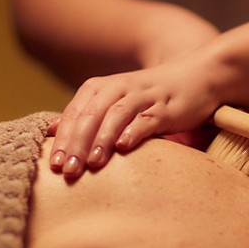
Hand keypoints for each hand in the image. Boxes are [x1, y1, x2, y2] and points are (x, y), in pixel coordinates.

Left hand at [47, 54, 221, 177]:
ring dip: (102, 140)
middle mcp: (118, 88)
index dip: (63, 139)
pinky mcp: (165, 107)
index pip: (75, 114)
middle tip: (68, 170)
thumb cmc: (150, 97)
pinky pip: (146, 118)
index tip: (53, 166)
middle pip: (91, 116)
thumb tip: (52, 131)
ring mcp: (143, 96)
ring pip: (116, 116)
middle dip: (77, 144)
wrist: (197, 77)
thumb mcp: (114, 101)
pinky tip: (123, 147)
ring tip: (92, 164)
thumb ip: (85, 115)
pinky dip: (134, 131)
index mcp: (101, 88)